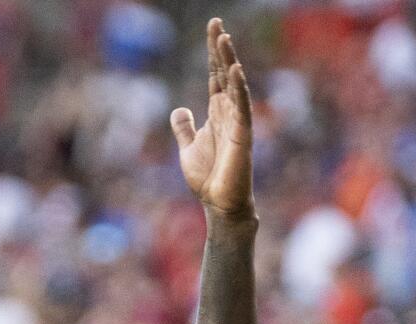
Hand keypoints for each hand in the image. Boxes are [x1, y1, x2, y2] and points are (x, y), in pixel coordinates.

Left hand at [171, 19, 253, 220]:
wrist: (218, 203)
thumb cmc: (207, 177)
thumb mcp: (188, 147)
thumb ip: (184, 127)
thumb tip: (179, 109)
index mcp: (216, 111)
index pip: (215, 74)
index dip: (213, 53)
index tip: (213, 27)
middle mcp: (228, 111)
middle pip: (224, 72)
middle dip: (219, 49)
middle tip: (215, 23)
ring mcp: (237, 121)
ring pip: (234, 84)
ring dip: (228, 61)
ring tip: (223, 38)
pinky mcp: (242, 135)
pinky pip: (242, 107)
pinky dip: (239, 88)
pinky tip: (235, 70)